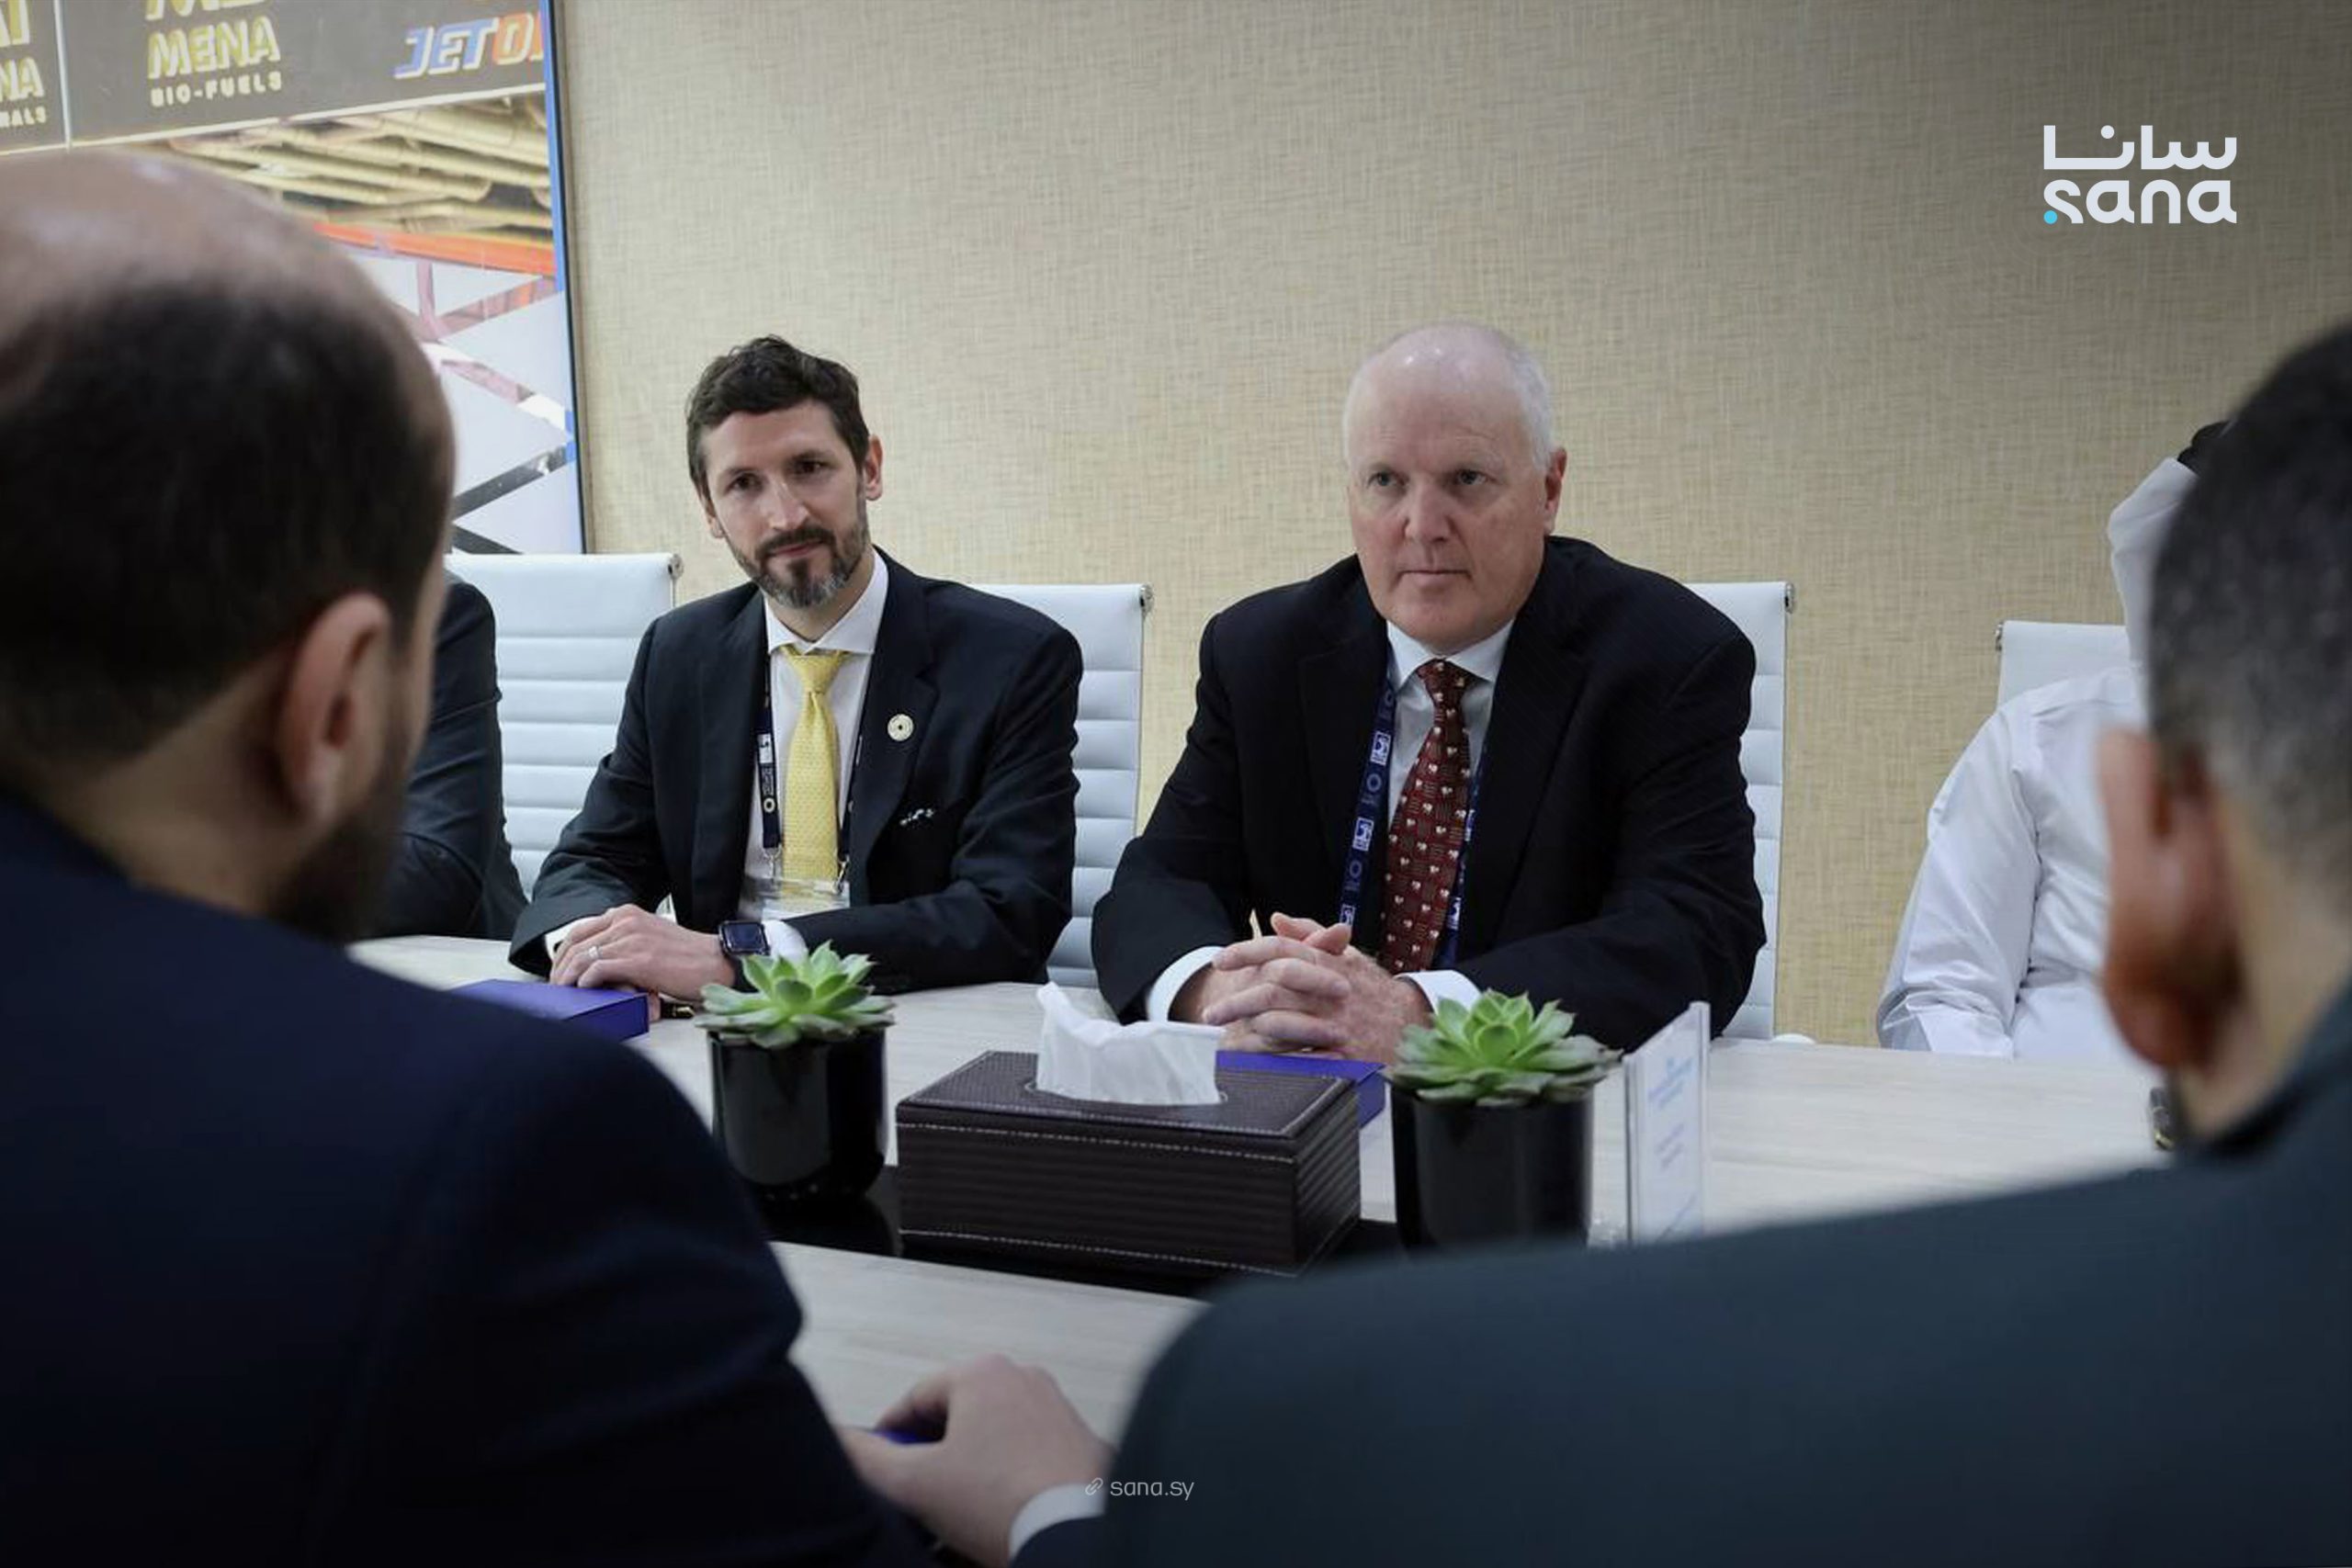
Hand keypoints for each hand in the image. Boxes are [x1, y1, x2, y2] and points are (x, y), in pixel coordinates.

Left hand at [548, 904, 731, 999]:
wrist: (716, 962)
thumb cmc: (688, 957)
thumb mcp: (650, 938)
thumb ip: (625, 941)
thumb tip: (599, 961)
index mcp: (627, 913)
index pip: (581, 929)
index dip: (563, 951)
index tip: (559, 969)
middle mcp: (626, 921)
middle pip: (576, 941)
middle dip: (560, 965)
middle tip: (555, 984)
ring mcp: (631, 939)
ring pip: (583, 956)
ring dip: (568, 976)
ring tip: (563, 991)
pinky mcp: (637, 960)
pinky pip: (597, 969)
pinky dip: (585, 981)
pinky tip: (583, 990)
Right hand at [842, 1355, 1110, 1567]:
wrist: (1076, 1532)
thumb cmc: (1000, 1501)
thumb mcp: (916, 1483)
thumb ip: (868, 1458)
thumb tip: (840, 1440)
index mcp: (982, 1374)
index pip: (915, 1398)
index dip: (889, 1435)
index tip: (880, 1467)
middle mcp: (1024, 1379)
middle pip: (957, 1413)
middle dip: (932, 1451)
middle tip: (917, 1492)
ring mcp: (1058, 1409)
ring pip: (994, 1433)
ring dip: (969, 1463)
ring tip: (957, 1507)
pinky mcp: (1081, 1442)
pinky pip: (1029, 1452)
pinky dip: (1008, 1473)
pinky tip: (999, 1508)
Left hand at [1198, 913, 1429, 1063]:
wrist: (1412, 1027)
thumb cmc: (1374, 991)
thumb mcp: (1349, 957)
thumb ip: (1312, 936)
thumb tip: (1278, 919)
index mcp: (1329, 964)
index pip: (1281, 949)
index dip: (1247, 951)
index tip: (1220, 960)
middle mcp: (1329, 993)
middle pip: (1272, 990)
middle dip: (1236, 1001)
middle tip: (1211, 1013)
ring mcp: (1334, 1025)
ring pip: (1280, 1025)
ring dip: (1247, 1033)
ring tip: (1225, 1040)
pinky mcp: (1339, 1056)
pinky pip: (1297, 1059)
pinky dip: (1271, 1061)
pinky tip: (1252, 1063)